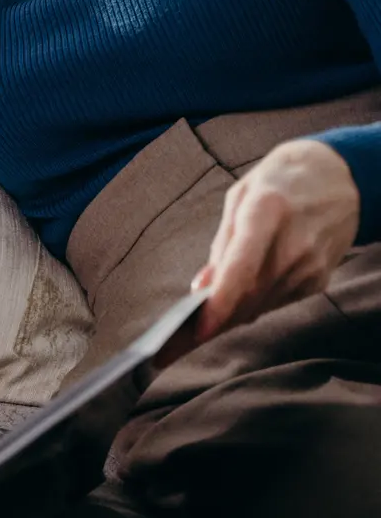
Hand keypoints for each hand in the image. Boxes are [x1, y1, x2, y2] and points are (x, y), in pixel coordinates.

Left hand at [193, 139, 359, 341]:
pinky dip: (254, 303)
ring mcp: (311, 264)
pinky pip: (278, 300)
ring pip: (262, 304)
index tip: (198, 328)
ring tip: (202, 321)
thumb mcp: (240, 197)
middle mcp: (294, 243)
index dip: (221, 302)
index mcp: (267, 212)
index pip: (242, 267)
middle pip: (250, 294)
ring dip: (232, 313)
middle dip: (214, 318)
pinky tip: (238, 300)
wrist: (337, 177)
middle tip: (179, 341)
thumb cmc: (277, 182)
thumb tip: (202, 287)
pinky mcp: (320, 278)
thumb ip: (221, 243)